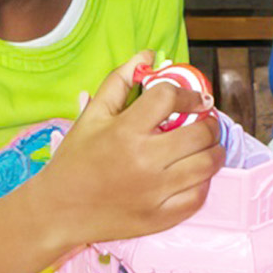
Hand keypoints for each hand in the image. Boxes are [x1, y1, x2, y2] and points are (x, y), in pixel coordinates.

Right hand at [28, 52, 224, 250]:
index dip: (189, 93)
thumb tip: (147, 55)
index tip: (195, 99)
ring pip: (206, 165)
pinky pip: (198, 196)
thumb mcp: (92, 115)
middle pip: (199, 133)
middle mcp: (144, 161)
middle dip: (208, 123)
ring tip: (207, 146)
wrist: (58, 210)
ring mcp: (154, 192)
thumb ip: (119, 81)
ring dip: (213, 151)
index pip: (170, 98)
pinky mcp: (159, 218)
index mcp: (126, 131)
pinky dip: (203, 182)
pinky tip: (195, 174)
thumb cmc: (75, 159)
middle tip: (205, 122)